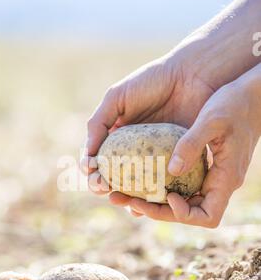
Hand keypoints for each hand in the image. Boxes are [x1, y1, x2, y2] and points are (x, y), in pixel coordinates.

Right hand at [82, 50, 214, 193]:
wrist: (192, 76)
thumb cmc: (152, 82)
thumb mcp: (117, 97)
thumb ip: (98, 123)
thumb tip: (87, 156)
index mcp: (116, 136)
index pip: (97, 160)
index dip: (92, 171)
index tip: (94, 177)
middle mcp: (132, 150)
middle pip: (113, 177)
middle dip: (104, 187)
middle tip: (105, 189)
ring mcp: (154, 159)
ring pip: (136, 187)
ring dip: (126, 198)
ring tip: (124, 201)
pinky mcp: (177, 163)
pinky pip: (163, 186)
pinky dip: (154, 198)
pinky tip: (148, 203)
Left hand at [113, 71, 260, 226]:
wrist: (252, 94)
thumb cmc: (235, 103)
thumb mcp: (212, 120)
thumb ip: (192, 144)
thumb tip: (171, 170)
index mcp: (227, 178)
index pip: (208, 216)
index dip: (184, 215)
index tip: (167, 196)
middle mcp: (219, 183)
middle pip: (188, 213)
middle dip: (156, 211)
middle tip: (124, 200)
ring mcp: (212, 176)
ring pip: (181, 199)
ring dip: (153, 200)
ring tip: (121, 192)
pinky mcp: (204, 166)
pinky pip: (180, 183)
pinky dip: (160, 184)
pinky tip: (138, 175)